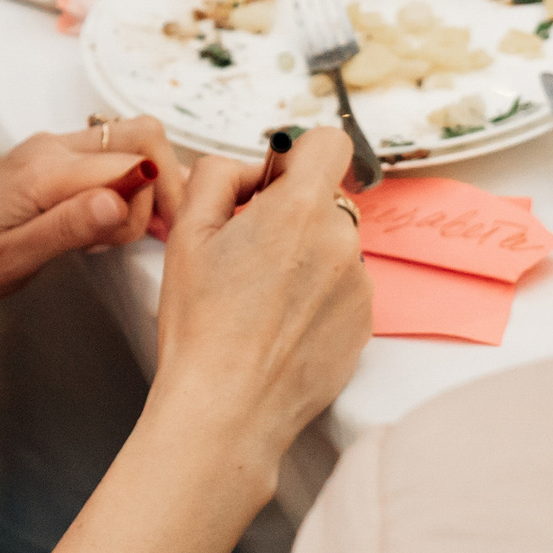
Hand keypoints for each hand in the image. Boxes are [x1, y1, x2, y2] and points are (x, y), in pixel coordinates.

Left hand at [0, 119, 187, 305]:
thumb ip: (69, 228)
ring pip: (131, 142)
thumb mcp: (11, 259)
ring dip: (147, 184)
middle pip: (143, 134)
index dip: (158, 201)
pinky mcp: (52, 160)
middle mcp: (54, 147)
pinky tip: (112, 225)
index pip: (135, 164)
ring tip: (129, 235)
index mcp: (47, 170)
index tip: (157, 240)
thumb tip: (124, 202)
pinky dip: (128, 185)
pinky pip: (109, 156)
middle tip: (154, 235)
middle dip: (165, 183)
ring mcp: (54, 149)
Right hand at [150, 129, 371, 472]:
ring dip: (306, 258)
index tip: (272, 184)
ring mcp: (359, 285)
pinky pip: (344, 289)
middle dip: (291, 215)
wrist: (228, 409)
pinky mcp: (364, 324)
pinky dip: (318, 298)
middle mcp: (341, 240)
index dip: (297, 156)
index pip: (328, 143)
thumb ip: (218, 176)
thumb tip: (250, 171)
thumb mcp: (187, 233)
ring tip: (261, 300)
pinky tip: (280, 327)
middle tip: (248, 254)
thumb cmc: (202, 326)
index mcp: (299, 208)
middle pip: (325, 200)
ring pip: (334, 246)